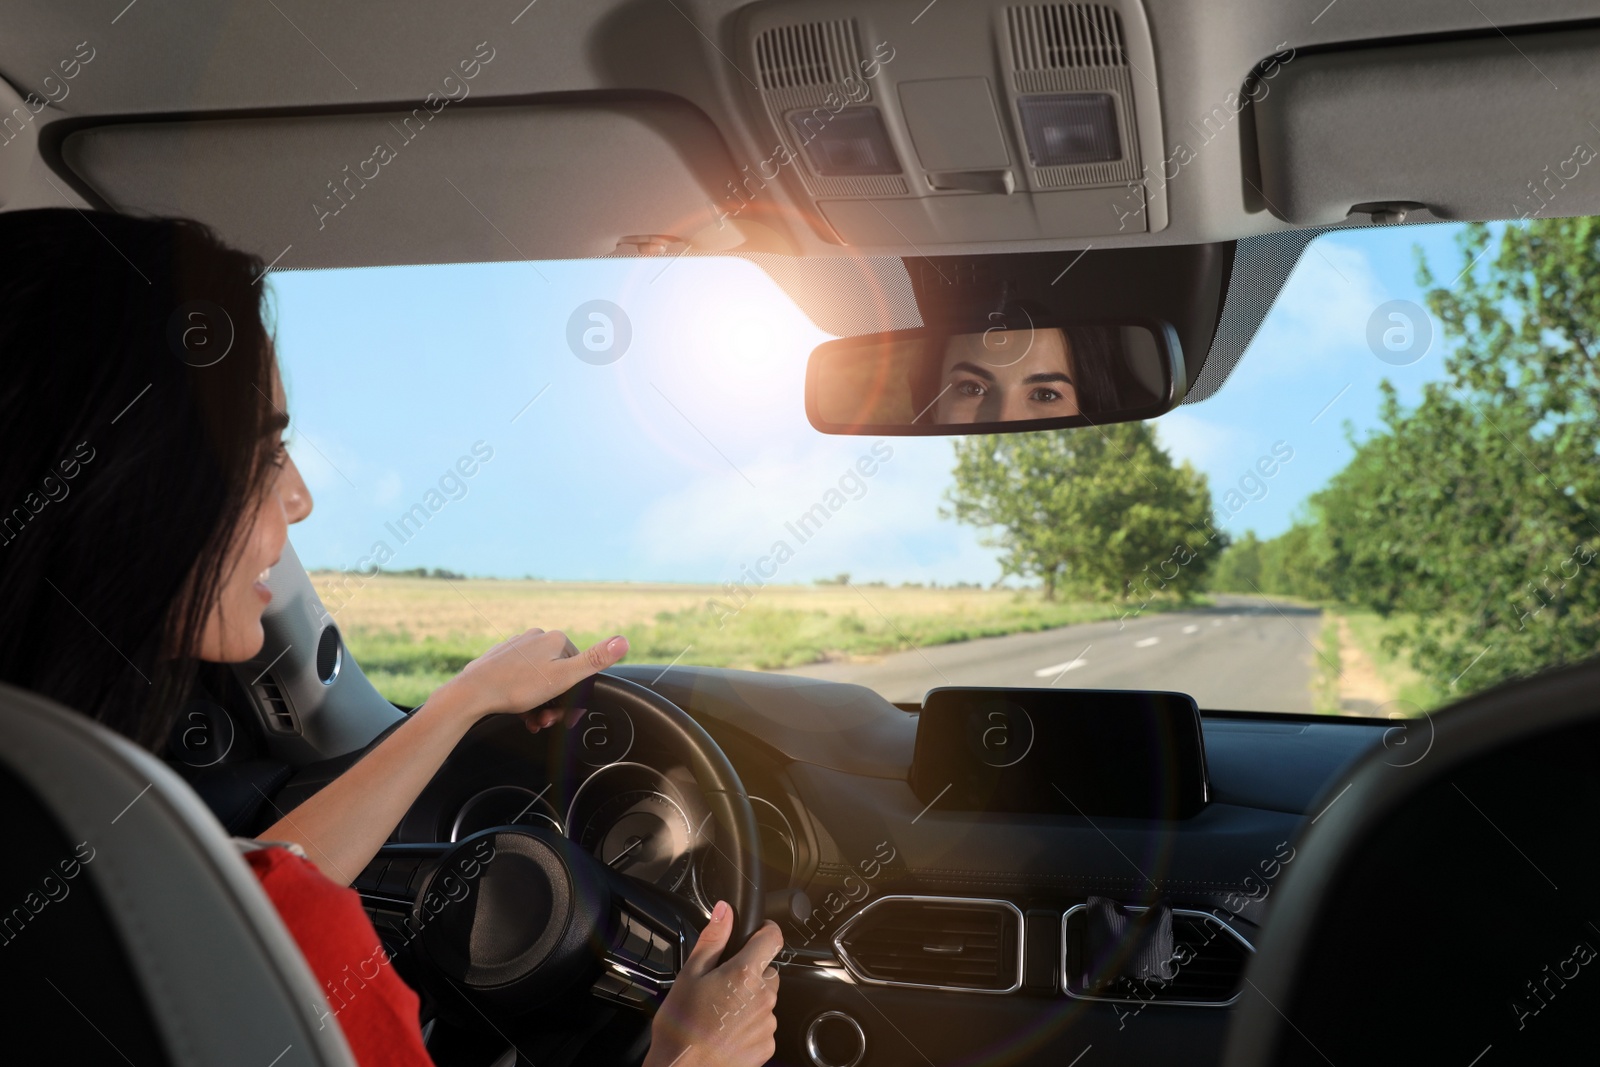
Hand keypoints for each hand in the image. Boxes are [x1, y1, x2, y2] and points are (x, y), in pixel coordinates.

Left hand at [431, 629, 627, 728]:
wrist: (471, 693)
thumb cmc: (516, 687)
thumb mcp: (563, 678)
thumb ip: (595, 660)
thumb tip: (624, 640)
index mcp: (556, 639)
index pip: (579, 670)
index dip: (576, 698)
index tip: (566, 717)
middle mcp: (536, 638)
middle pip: (559, 676)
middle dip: (556, 703)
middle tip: (546, 721)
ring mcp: (517, 648)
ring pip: (540, 681)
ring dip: (541, 705)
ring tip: (532, 720)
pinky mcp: (501, 659)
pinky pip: (521, 681)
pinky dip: (524, 699)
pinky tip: (520, 713)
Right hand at [645, 902, 782, 1066]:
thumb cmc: (682, 1027)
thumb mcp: (689, 975)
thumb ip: (713, 939)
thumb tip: (724, 911)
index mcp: (744, 974)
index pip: (773, 938)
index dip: (765, 931)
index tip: (757, 933)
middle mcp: (763, 998)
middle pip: (768, 972)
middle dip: (750, 973)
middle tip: (722, 985)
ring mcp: (767, 1024)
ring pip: (765, 1000)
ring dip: (749, 1001)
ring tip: (720, 1013)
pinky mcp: (767, 1046)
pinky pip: (763, 1026)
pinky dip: (750, 1025)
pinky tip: (726, 1031)